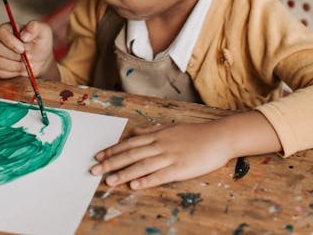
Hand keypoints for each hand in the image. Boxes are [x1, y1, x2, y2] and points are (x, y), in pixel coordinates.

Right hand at [0, 20, 57, 79]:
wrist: (42, 59)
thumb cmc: (41, 42)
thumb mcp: (43, 31)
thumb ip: (35, 27)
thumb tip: (23, 36)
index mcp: (8, 29)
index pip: (0, 32)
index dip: (10, 41)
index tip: (22, 48)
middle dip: (15, 55)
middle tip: (29, 56)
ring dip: (16, 65)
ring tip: (28, 62)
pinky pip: (1, 72)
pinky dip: (14, 72)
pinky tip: (22, 68)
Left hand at [90, 119, 236, 189]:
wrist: (219, 137)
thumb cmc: (195, 133)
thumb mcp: (171, 127)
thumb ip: (152, 130)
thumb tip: (135, 130)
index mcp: (157, 135)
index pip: (130, 143)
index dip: (112, 150)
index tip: (98, 156)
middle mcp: (160, 144)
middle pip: (131, 154)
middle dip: (111, 162)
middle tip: (94, 170)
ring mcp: (170, 156)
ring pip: (142, 165)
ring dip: (124, 173)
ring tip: (108, 181)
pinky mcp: (180, 168)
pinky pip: (160, 175)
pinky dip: (146, 180)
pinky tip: (135, 185)